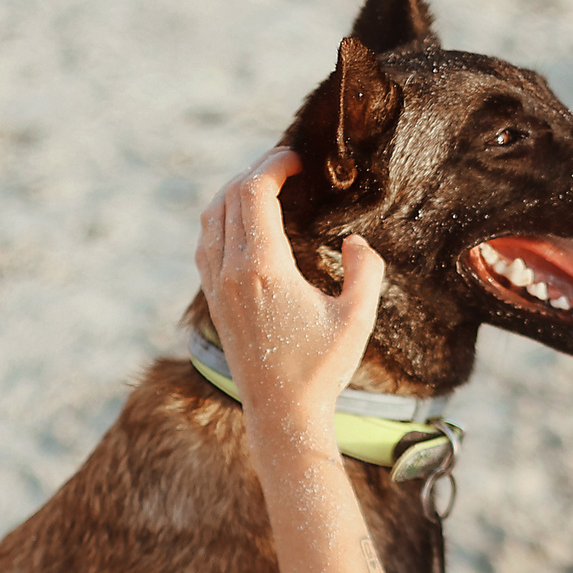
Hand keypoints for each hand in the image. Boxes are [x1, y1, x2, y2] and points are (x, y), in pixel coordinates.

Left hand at [195, 147, 385, 459]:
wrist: (281, 414)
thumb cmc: (322, 370)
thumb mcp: (358, 319)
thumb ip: (366, 271)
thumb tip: (354, 242)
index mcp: (263, 269)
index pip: (254, 192)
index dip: (274, 164)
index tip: (298, 159)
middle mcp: (231, 272)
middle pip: (229, 195)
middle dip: (256, 170)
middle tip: (287, 165)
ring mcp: (216, 286)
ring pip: (211, 215)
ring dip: (236, 191)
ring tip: (268, 185)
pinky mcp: (212, 299)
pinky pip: (206, 240)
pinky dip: (222, 217)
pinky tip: (247, 220)